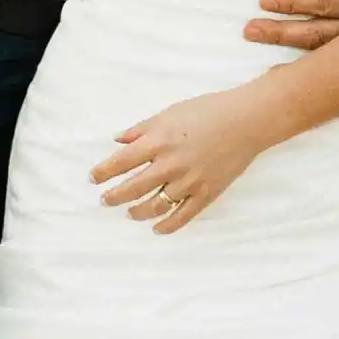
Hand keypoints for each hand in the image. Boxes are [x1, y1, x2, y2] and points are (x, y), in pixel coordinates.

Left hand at [91, 88, 270, 233]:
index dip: (103, 172)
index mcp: (158, 141)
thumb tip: (117, 140)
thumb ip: (141, 129)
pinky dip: (167, 225)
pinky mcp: (206, 194)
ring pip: (155, 206)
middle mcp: (170, 164)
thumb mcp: (168, 113)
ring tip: (129, 213)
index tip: (92, 179)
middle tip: (104, 200)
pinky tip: (156, 228)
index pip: (121, 162)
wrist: (246, 121)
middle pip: (133, 188)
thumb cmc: (207, 111)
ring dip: (137, 212)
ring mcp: (189, 182)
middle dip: (114, 197)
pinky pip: (182, 216)